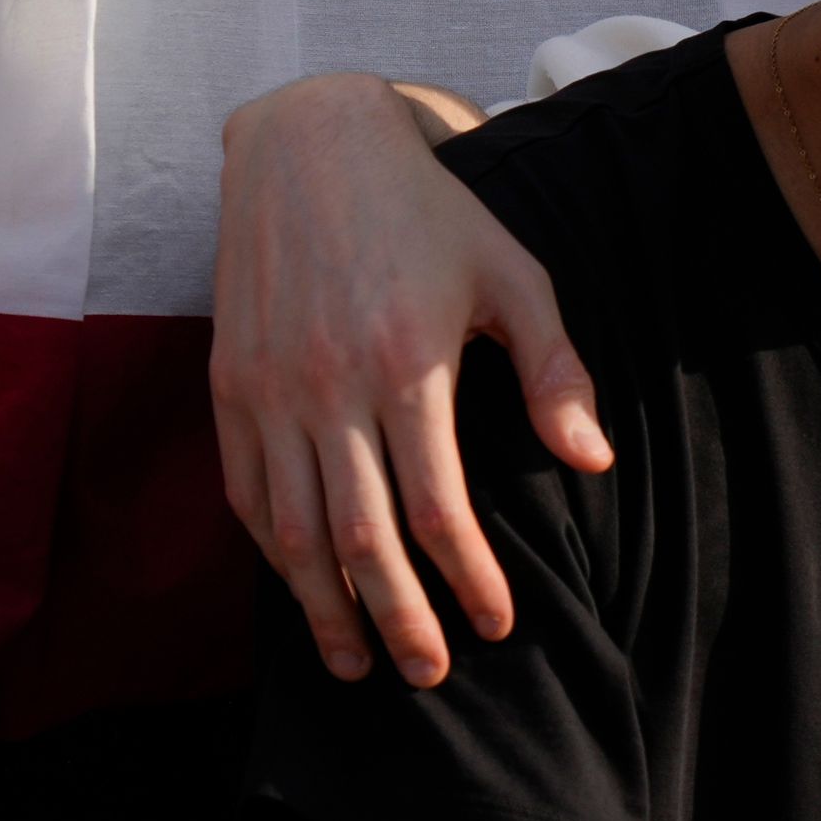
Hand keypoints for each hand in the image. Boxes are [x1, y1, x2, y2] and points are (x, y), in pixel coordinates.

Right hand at [210, 73, 608, 685]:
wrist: (311, 146)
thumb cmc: (432, 214)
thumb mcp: (516, 276)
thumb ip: (556, 373)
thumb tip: (591, 463)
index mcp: (407, 363)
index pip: (438, 508)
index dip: (468, 579)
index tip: (498, 624)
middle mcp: (327, 385)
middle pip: (358, 538)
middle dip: (395, 618)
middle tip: (430, 674)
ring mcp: (268, 387)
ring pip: (289, 529)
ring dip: (324, 606)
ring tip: (357, 663)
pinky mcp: (229, 382)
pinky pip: (245, 489)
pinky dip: (272, 551)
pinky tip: (302, 587)